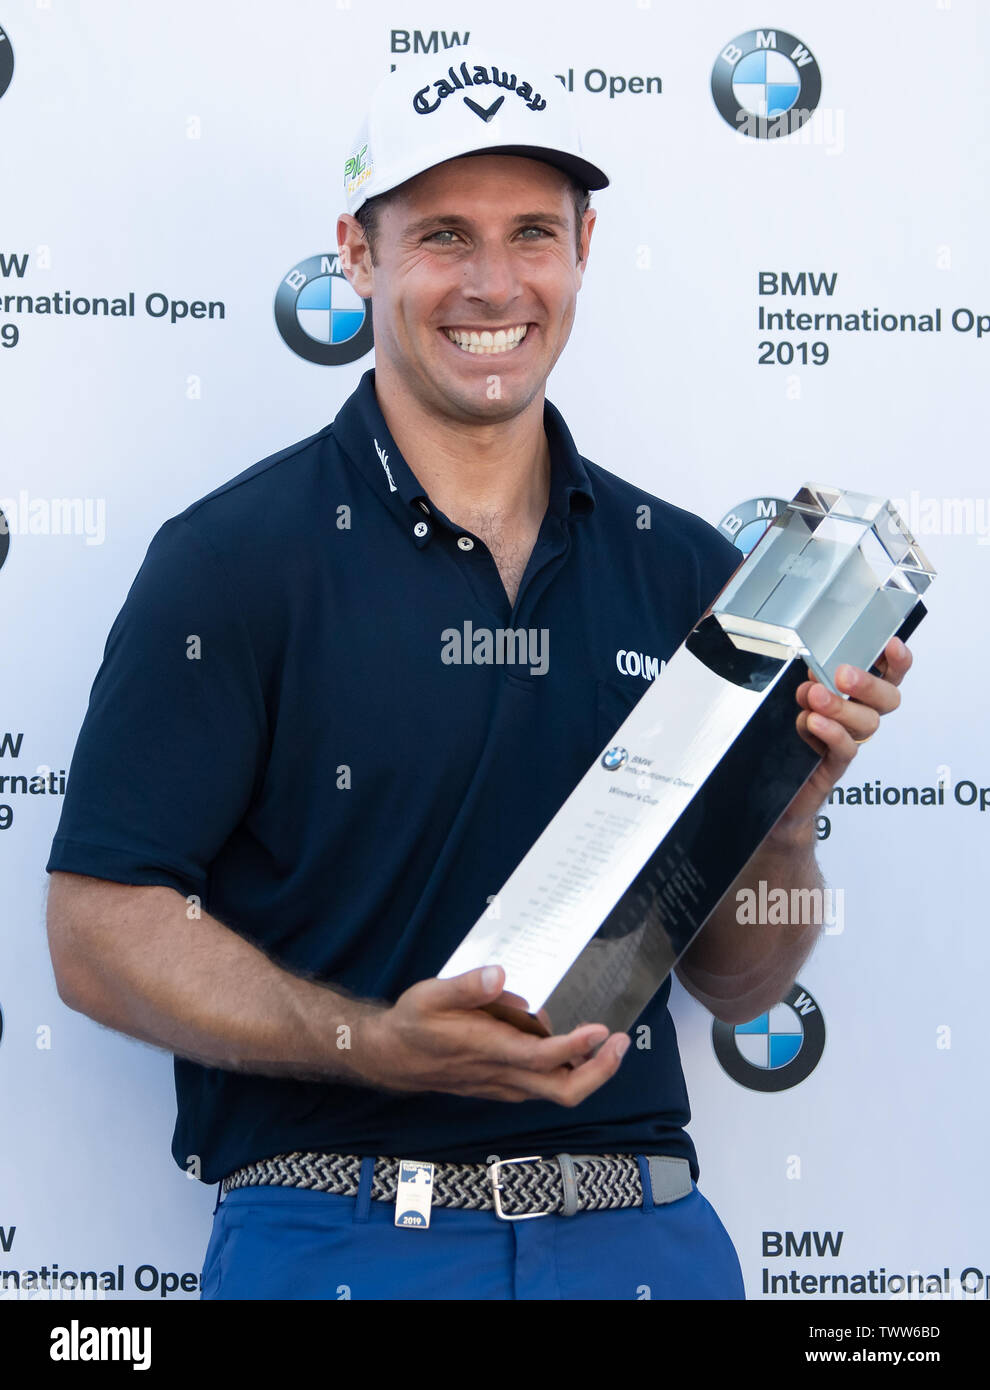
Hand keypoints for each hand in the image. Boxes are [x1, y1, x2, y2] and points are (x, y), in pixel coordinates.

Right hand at [358, 965, 629, 1104]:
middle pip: (562, 1089)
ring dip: (587, 1071)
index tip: (601, 1030)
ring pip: (555, 1090)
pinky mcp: (503, 1085)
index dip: (576, 1048)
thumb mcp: (431, 994)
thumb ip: (467, 986)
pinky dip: (566, 1071)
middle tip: (621, 1043)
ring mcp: (504, 1085)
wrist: (392, 1057)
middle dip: (598, 1071)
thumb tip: (500, 974)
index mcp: (488, 1051)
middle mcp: (502, 1074)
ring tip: (606, 1041)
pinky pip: (543, 1086)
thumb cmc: (413, 1024)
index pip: (542, 1058)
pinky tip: (571, 1047)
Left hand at [770, 635, 912, 843]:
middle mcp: (857, 720)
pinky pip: (845, 749)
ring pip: (866, 724)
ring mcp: (848, 743)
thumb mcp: (798, 705)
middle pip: (887, 701)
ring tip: (814, 696)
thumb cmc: (791, 743)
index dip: (896, 661)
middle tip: (843, 675)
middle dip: (868, 684)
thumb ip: (812, 686)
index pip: (887, 677)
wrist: (779, 791)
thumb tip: (814, 670)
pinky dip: (831, 733)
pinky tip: (813, 723)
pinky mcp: (833, 766)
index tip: (892, 644)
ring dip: (841, 706)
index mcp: (854, 699)